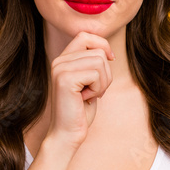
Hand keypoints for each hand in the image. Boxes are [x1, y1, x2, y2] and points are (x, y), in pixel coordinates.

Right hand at [44, 31, 114, 150]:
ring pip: (100, 61)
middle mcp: (59, 61)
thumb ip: (92, 64)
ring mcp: (60, 69)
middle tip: (95, 90)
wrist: (67, 133)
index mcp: (63, 59)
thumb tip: (107, 52)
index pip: (85, 35)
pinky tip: (86, 99)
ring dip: (103, 82)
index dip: (102, 45)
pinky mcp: (65, 79)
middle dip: (106, 73)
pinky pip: (96, 74)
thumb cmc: (80, 110)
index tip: (110, 61)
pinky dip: (98, 89)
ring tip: (90, 95)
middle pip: (98, 51)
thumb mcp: (89, 82)